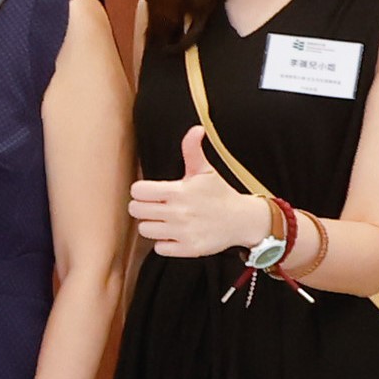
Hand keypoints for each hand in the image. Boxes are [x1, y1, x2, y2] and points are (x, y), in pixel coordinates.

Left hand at [124, 128, 275, 258]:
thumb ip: (192, 150)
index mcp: (178, 191)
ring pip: (144, 229)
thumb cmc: (219, 194)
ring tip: (166, 220)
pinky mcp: (188, 249)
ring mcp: (182, 232)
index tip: (152, 192)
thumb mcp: (205, 171)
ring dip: (152, 225)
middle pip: (136, 210)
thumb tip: (196, 129)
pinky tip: (175, 234)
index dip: (142, 191)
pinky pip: (159, 248)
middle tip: (157, 206)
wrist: (242, 220)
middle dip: (144, 207)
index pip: (137, 191)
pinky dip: (164, 243)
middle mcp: (178, 212)